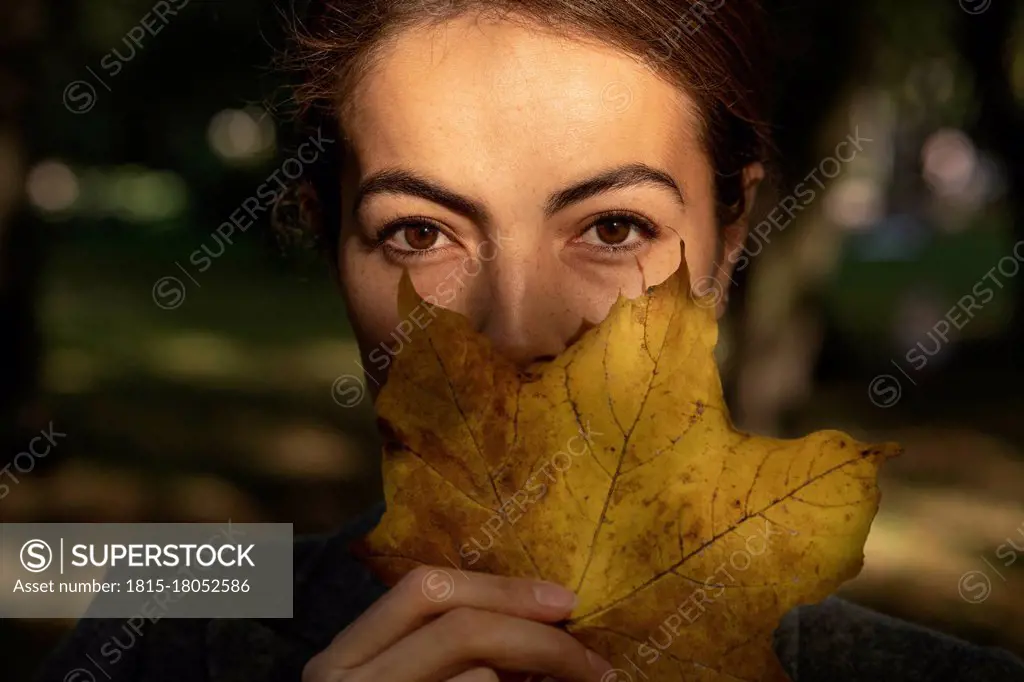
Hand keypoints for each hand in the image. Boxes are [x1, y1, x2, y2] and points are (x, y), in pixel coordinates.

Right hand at [302, 565, 613, 681]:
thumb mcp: (411, 679)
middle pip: (459, 628)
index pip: (425, 590)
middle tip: (592, 662)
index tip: (563, 601)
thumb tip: (544, 614)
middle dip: (536, 638)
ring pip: (480, 678)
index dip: (500, 588)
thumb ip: (452, 649)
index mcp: (347, 655)